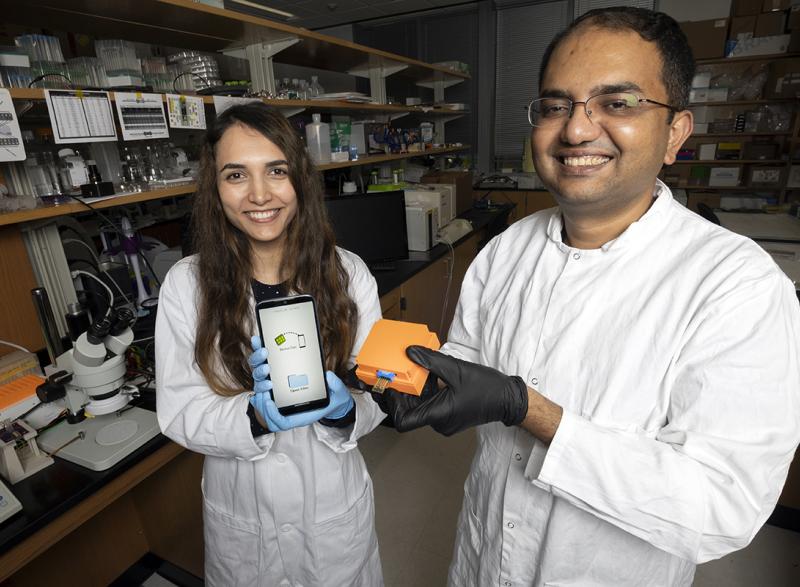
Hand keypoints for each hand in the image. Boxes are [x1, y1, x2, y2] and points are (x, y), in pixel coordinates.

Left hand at [248, 336, 353, 431]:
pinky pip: (264, 384)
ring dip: (259, 381)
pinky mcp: (280, 388)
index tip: (269, 401)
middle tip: (266, 382)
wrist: (332, 396)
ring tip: (264, 367)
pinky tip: (260, 359)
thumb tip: (328, 376)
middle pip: (266, 408)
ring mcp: (281, 398)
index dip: (271, 414)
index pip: (280, 422)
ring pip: (261, 395)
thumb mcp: (338, 393)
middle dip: (261, 396)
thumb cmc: (333, 398)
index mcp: (299, 415)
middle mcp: (287, 408)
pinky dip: (259, 373)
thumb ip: (335, 386)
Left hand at [386, 345, 528, 435]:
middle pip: (407, 412)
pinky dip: (423, 392)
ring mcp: (443, 421)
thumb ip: (430, 361)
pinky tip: (426, 377)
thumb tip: (409, 352)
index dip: (392, 403)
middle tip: (391, 375)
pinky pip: (429, 406)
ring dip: (411, 391)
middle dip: (398, 393)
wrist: (508, 399)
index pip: (403, 420)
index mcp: (438, 415)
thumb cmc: (487, 387)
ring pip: (418, 408)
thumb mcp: (456, 369)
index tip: (390, 385)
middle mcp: (438, 422)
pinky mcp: (447, 417)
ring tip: (409, 371)